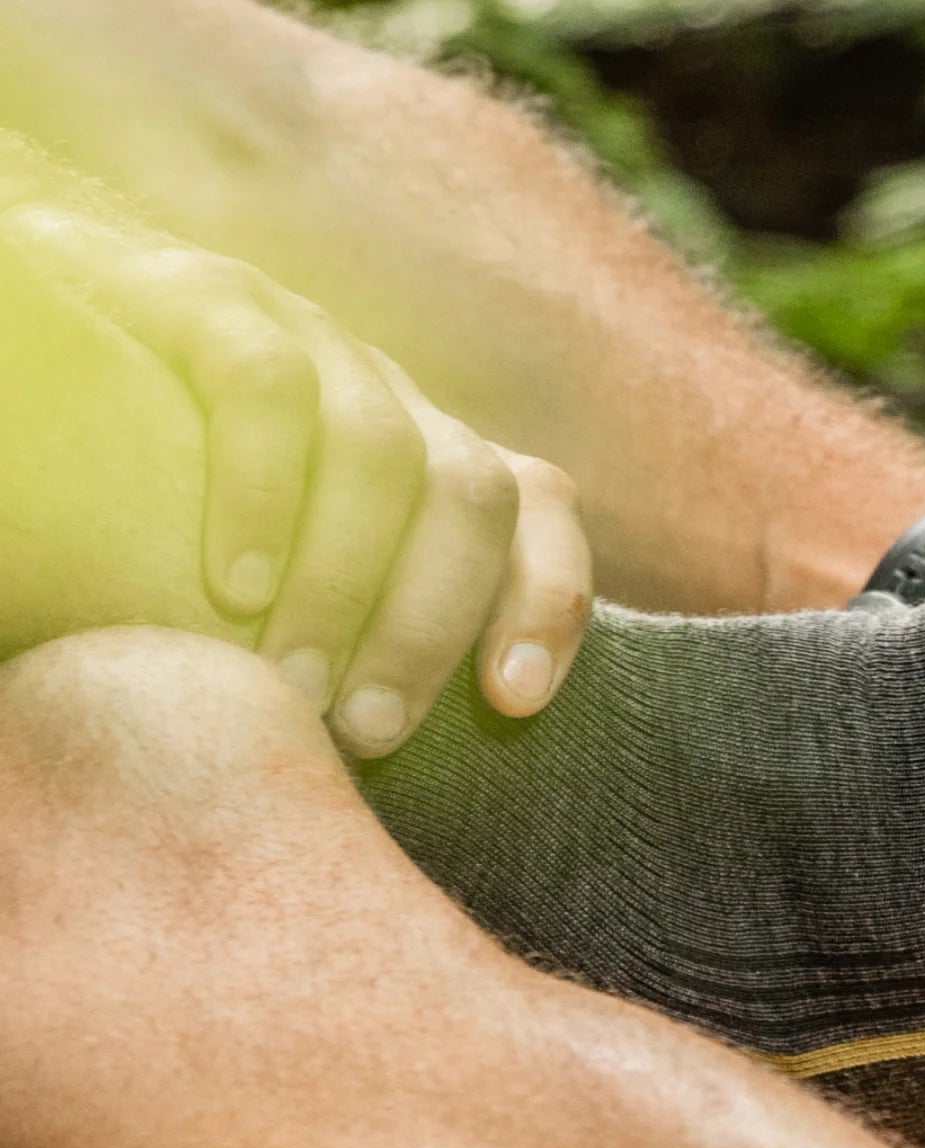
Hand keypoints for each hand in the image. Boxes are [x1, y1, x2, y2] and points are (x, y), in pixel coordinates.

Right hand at [1, 203, 591, 754]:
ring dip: (344, 586)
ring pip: (382, 453)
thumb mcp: (305, 583)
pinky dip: (260, 497)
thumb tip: (396, 751)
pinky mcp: (210, 299)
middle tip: (369, 731)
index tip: (513, 703)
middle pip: (473, 496)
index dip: (546, 602)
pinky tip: (232, 587)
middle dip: (429, 628)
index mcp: (432, 457)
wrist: (59, 365)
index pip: (539, 508)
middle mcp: (390, 393)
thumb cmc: (187, 515)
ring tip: (294, 685)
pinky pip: (264, 391)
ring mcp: (309, 338)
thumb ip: (366, 635)